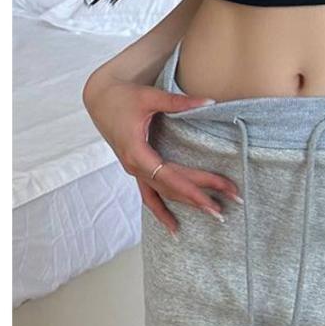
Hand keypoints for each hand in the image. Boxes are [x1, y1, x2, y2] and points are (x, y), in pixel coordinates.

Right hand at [82, 72, 242, 235]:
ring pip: (164, 194)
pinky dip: (162, 212)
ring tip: (215, 214)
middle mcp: (135, 167)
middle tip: (225, 210)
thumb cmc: (122, 97)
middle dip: (199, 199)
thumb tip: (209, 102)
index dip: (193, 188)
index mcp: (137, 153)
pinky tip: (175, 228)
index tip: (213, 199)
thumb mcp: (150, 97)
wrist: (99, 100)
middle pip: (172, 188)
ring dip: (188, 205)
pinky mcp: (137, 170)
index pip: (170, 176)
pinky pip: (150, 196)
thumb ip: (179, 102)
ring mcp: (135, 171)